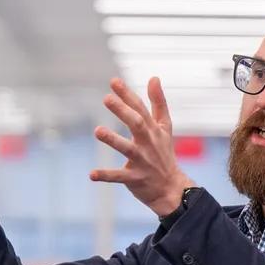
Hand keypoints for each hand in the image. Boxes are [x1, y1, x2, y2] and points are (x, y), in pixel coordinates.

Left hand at [93, 77, 193, 216]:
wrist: (172, 188)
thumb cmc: (164, 153)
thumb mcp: (165, 127)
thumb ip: (158, 102)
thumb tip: (154, 77)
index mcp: (153, 129)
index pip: (140, 109)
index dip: (127, 95)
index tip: (114, 82)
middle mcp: (148, 143)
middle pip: (136, 124)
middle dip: (122, 111)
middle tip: (106, 98)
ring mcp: (142, 161)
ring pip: (127, 149)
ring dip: (113, 140)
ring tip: (97, 131)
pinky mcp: (135, 178)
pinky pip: (119, 177)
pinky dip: (106, 175)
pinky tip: (92, 174)